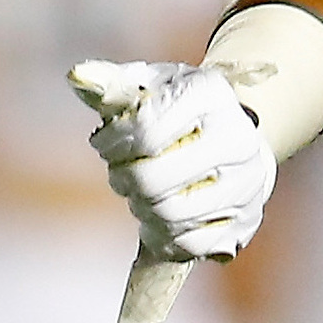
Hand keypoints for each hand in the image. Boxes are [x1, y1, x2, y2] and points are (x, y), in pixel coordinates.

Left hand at [69, 59, 276, 322]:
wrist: (235, 136)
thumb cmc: (178, 107)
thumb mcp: (147, 84)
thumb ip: (110, 83)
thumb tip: (76, 77)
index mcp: (210, 95)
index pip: (144, 130)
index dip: (110, 143)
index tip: (102, 144)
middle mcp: (237, 138)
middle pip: (153, 180)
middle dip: (122, 180)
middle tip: (119, 175)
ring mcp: (246, 184)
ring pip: (170, 215)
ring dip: (140, 209)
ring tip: (138, 193)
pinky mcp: (247, 221)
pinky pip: (191, 245)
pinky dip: (165, 236)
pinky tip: (159, 217)